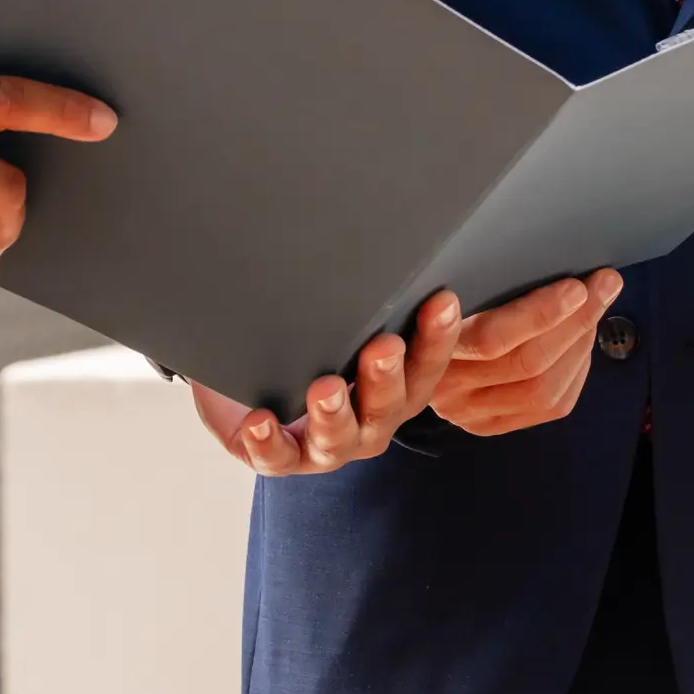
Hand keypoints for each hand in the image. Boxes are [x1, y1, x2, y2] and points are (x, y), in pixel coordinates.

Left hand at [192, 292, 470, 476]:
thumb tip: (378, 235)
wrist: (251, 390)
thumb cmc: (310, 349)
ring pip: (338, 439)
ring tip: (324, 390)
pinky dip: (268, 442)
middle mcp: (370, 421)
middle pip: (389, 406)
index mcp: (397, 387)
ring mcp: (328, 446)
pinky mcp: (281, 458)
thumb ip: (365, 297)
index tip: (442, 301)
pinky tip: (259, 421)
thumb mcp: (340, 321)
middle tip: (383, 347)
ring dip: (334, 415)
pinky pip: (276, 458)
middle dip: (385, 377)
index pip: (427, 364)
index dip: (438, 336)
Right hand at [426, 271, 622, 435]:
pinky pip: (553, 406)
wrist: (404, 360)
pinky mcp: (494, 426)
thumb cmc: (433, 307)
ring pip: (545, 388)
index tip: (575, 286)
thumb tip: (544, 258)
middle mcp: (448, 389)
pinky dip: (577, 369)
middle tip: (603, 285)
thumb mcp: (445, 289)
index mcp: (430, 347)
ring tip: (596, 307)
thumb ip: (480, 283)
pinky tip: (583, 341)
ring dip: (580, 343)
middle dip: (576, 321)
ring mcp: (472, 414)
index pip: (490, 339)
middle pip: (527, 363)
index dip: (539, 314)